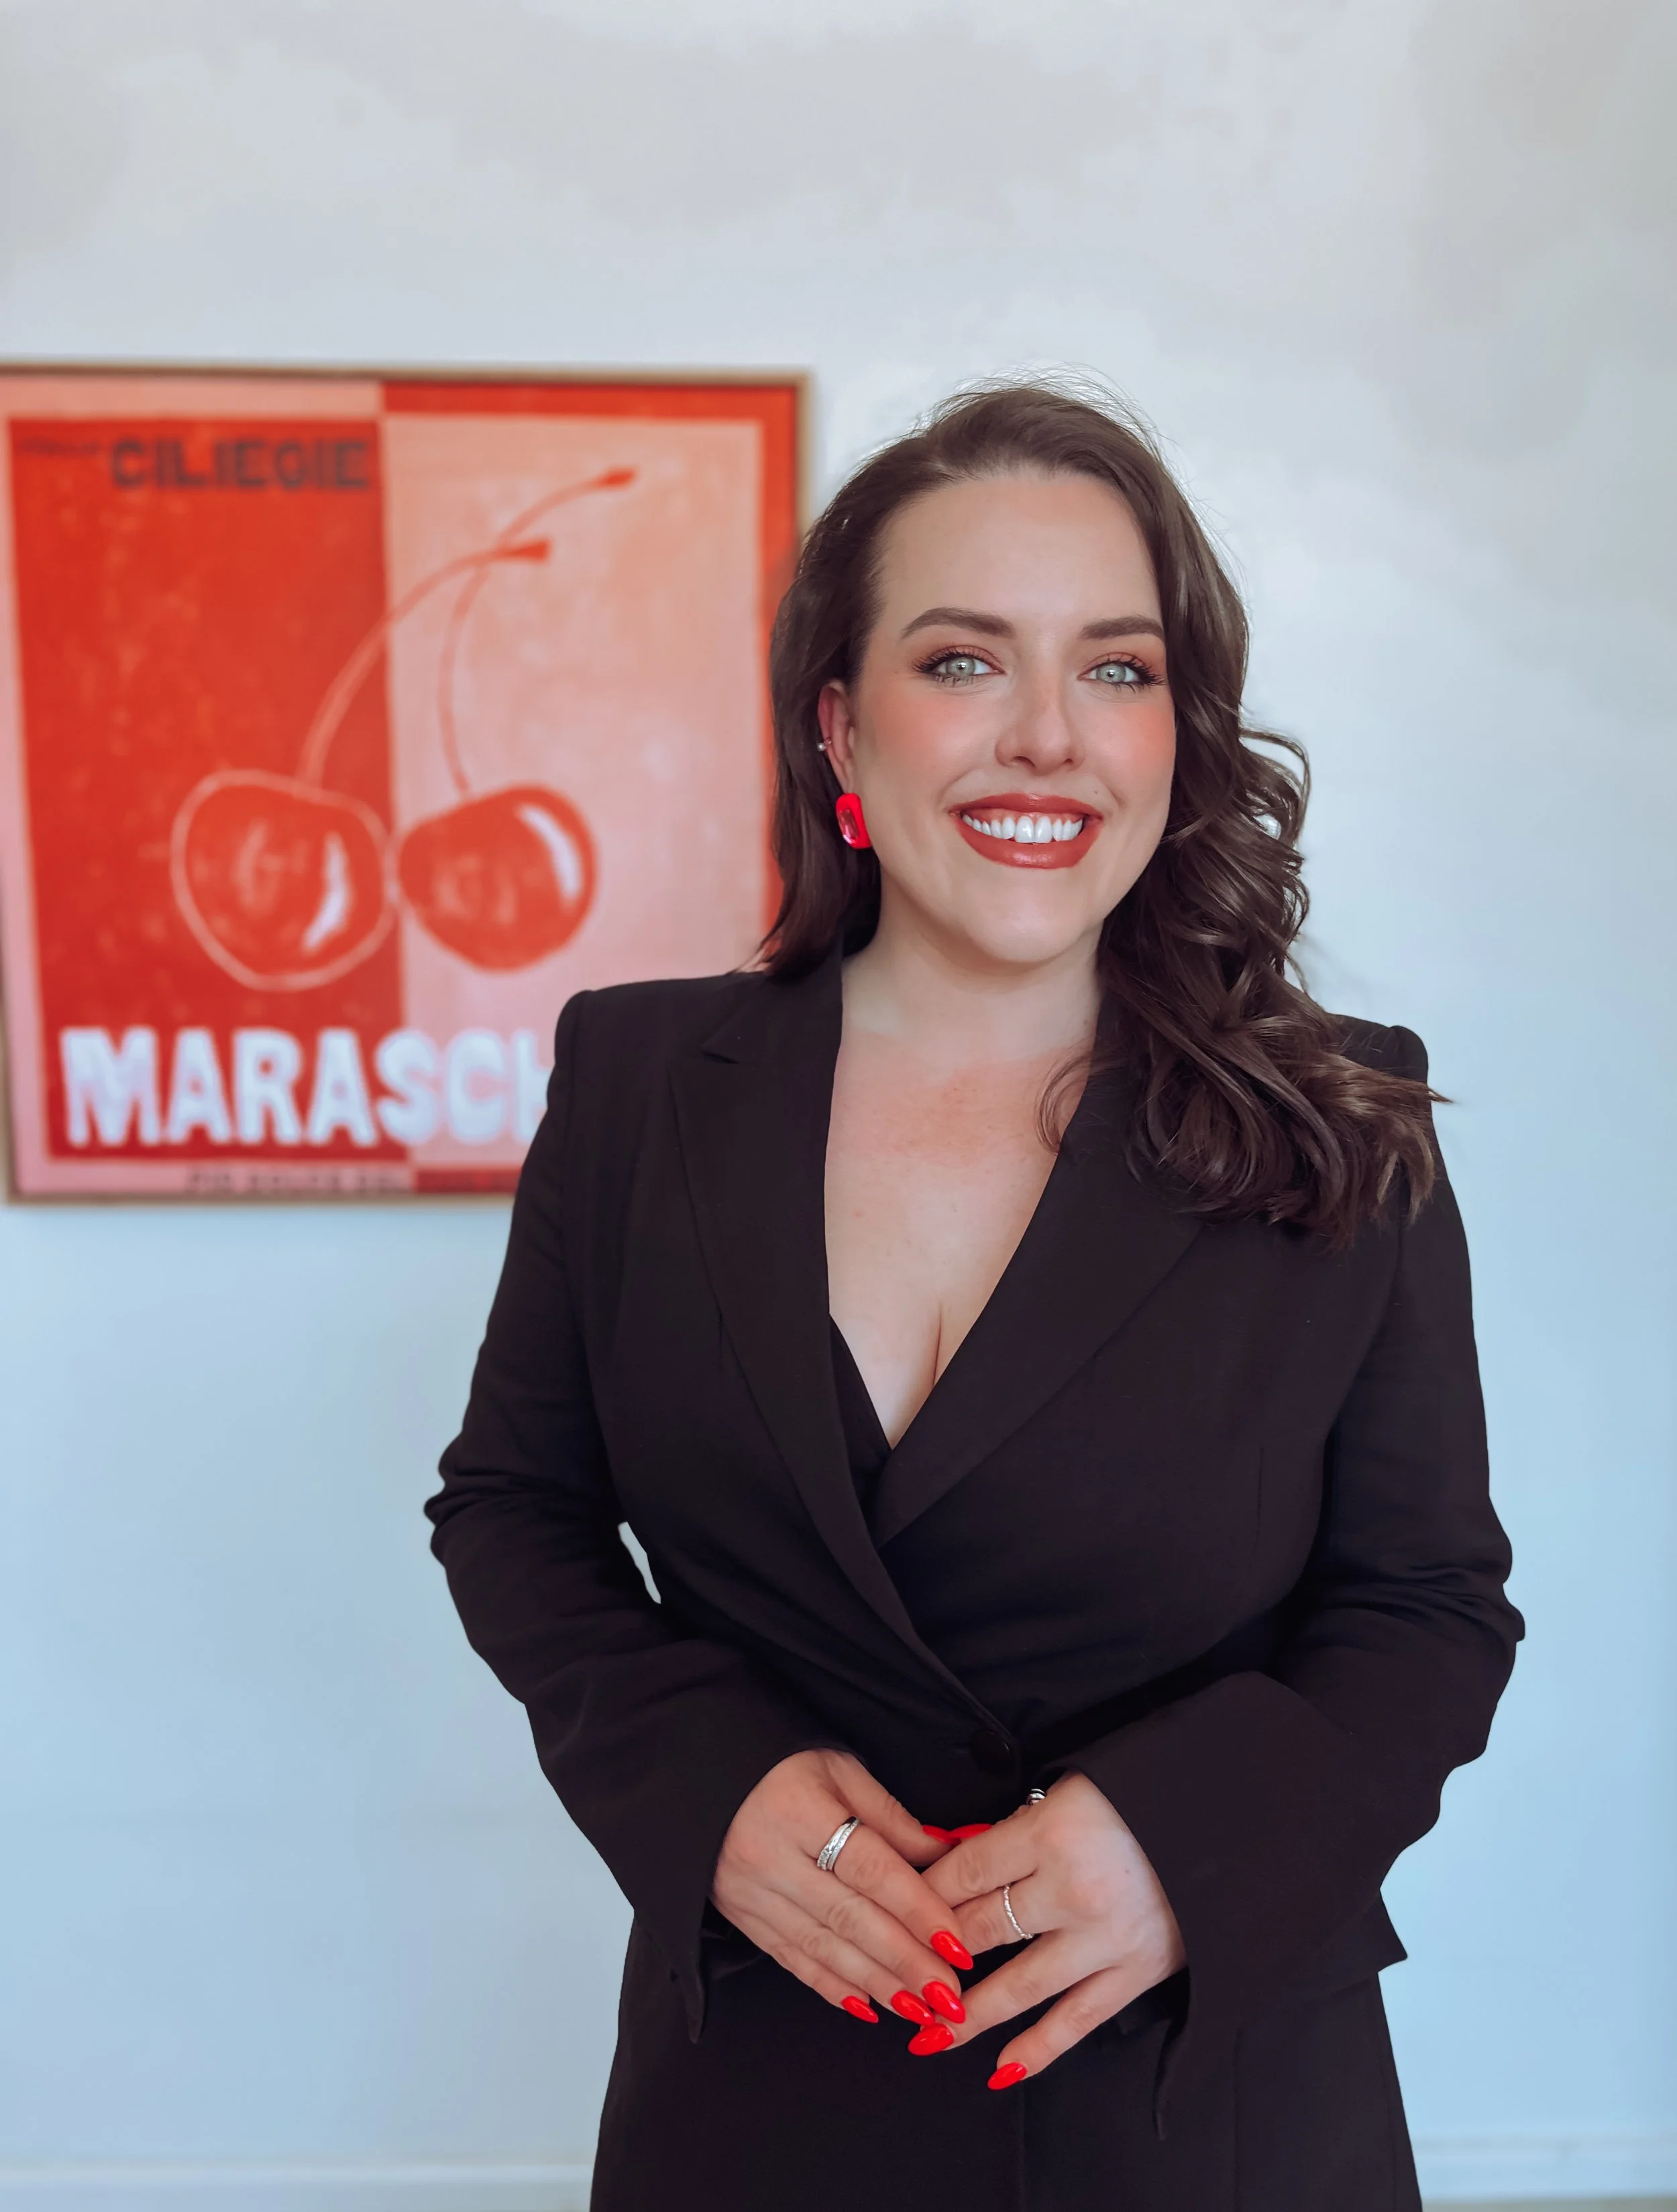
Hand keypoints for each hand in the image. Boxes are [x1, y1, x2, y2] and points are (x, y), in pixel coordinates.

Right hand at [711, 1749, 973, 2034]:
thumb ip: (890, 1819)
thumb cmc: (778, 1763)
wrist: (694, 1772)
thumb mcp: (838, 1770)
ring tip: (920, 2008)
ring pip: (822, 1947)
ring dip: (875, 1983)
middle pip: (849, 1917)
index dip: (916, 1909)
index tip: (955, 1944)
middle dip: (904, 1961)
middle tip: (949, 1995)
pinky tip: (867, 2005)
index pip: (869, 1869)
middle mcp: (770, 1858)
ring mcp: (750, 1893)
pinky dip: (831, 1985)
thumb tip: (945, 1857)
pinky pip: (790, 1958)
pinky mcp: (740, 1917)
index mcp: (799, 1811)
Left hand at [923, 1773, 1184, 2082]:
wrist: (1229, 1818)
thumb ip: (1009, 1830)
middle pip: (982, 1928)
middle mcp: (1074, 1889)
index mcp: (1052, 1831)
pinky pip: (1078, 2021)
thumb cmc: (1137, 1796)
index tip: (893, 1913)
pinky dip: (1038, 2049)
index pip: (965, 1871)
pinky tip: (1000, 2069)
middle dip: (933, 1955)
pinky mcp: (1137, 1971)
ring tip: (926, 2034)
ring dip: (968, 2014)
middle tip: (895, 1978)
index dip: (922, 1895)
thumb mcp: (1066, 1792)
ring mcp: (1106, 1938)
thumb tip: (943, 1854)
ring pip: (1020, 1985)